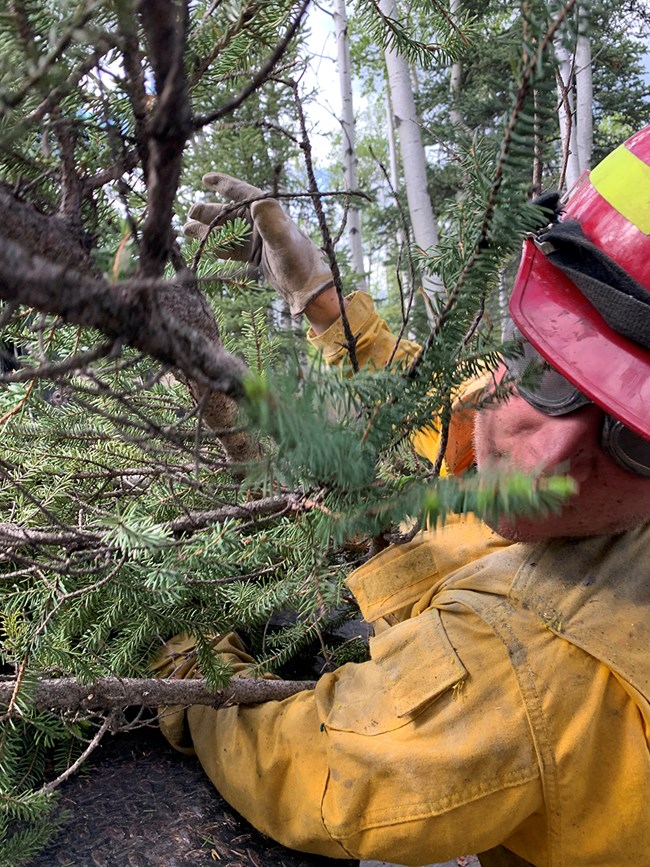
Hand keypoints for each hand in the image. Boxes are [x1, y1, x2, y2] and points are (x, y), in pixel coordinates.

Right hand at [184, 173, 333, 316]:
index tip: (205, 178)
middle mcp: (261, 223)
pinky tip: (204, 247)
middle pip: (229, 213)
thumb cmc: (299, 261)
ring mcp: (257, 240)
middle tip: (190, 212)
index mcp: (268, 213)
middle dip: (208, 212)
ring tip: (186, 230)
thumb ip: (271, 222)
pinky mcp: (256, 257)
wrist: (308, 288)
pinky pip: (232, 249)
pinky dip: (217, 247)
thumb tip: (257, 202)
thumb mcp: (284, 240)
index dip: (223, 184)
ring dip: (208, 230)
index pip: (242, 193)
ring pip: (227, 231)